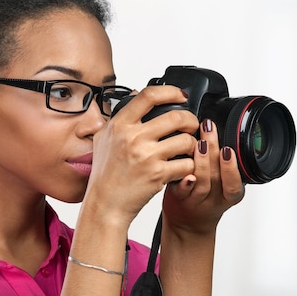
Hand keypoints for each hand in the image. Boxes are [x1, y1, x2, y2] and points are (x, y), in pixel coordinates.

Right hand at [85, 85, 199, 226]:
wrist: (105, 204)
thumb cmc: (105, 174)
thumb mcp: (104, 138)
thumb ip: (119, 116)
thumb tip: (136, 94)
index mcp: (120, 125)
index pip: (149, 96)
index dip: (171, 91)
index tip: (181, 96)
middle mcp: (133, 137)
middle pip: (176, 116)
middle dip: (190, 120)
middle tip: (191, 126)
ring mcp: (146, 156)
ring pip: (186, 140)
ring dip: (193, 145)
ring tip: (187, 149)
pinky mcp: (158, 174)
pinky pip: (187, 164)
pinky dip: (190, 166)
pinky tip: (183, 167)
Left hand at [162, 118, 244, 235]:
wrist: (186, 224)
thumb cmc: (203, 198)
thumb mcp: (221, 184)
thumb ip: (220, 163)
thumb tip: (215, 128)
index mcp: (229, 194)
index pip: (235, 183)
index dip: (232, 167)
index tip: (228, 150)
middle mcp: (214, 199)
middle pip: (218, 177)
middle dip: (214, 150)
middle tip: (210, 129)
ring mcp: (196, 201)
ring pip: (201, 183)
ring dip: (201, 161)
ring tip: (198, 143)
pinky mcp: (178, 200)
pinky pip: (182, 191)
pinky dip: (183, 181)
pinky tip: (184, 171)